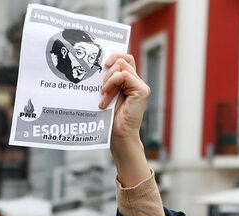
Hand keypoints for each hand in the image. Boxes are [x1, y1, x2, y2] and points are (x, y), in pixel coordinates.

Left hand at [99, 53, 149, 186]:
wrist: (118, 136)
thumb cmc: (109, 120)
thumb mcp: (105, 96)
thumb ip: (106, 82)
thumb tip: (97, 67)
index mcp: (128, 82)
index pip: (125, 59)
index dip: (114, 56)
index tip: (103, 64)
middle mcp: (135, 82)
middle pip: (124, 59)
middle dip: (108, 70)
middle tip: (101, 88)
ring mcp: (140, 86)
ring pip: (122, 66)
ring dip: (108, 80)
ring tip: (103, 95)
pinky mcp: (142, 90)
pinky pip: (124, 75)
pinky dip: (112, 83)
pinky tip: (105, 96)